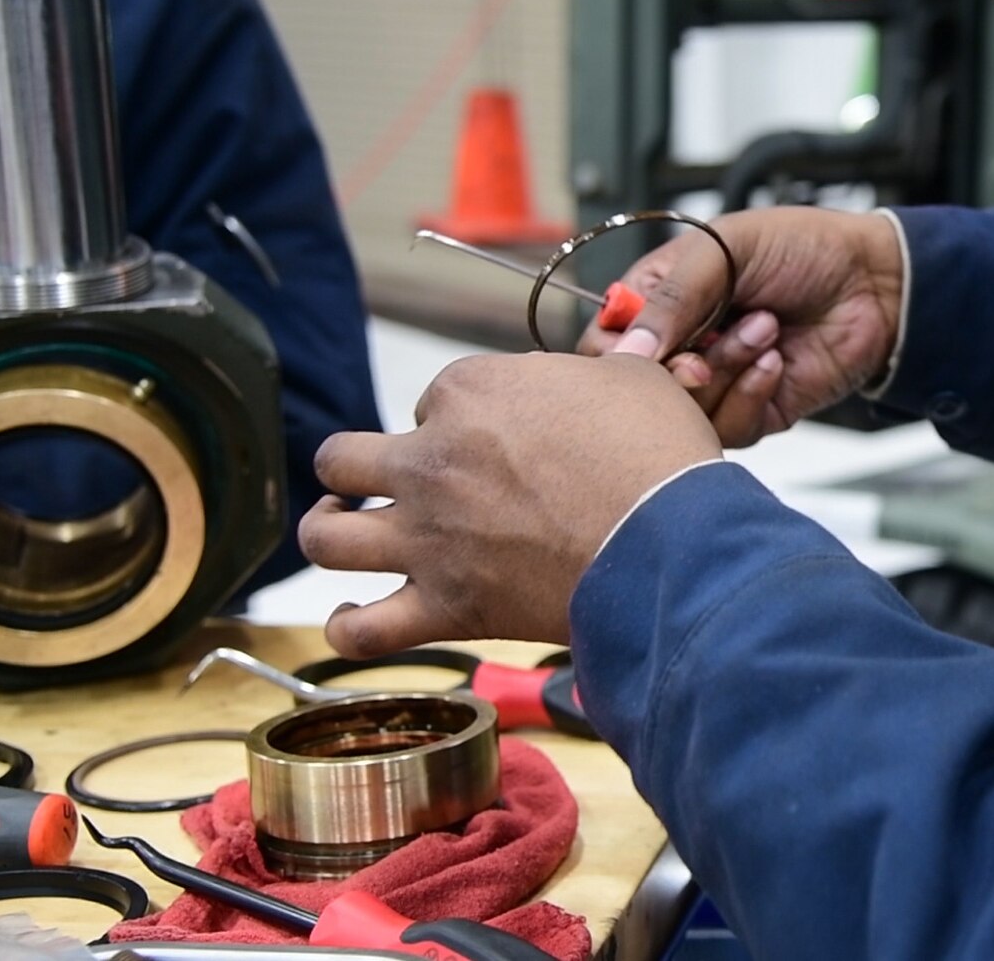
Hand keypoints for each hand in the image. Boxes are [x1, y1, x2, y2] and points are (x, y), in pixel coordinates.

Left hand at [299, 352, 720, 655]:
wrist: (668, 542)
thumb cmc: (658, 457)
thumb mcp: (637, 380)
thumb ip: (602, 371)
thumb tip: (609, 364)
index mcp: (470, 392)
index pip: (437, 397)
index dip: (464, 417)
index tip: (500, 438)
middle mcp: (431, 461)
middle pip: (345, 457)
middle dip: (358, 467)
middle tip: (387, 479)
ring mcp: (428, 536)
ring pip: (325, 537)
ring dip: (327, 532)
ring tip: (344, 529)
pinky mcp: (444, 605)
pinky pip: (363, 630)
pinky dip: (348, 628)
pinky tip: (352, 619)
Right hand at [579, 207, 902, 447]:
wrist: (874, 281)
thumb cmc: (803, 247)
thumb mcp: (723, 250)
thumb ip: (671, 297)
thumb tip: (630, 351)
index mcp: (661, 299)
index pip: (606, 346)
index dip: (616, 358)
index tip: (640, 353)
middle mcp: (684, 345)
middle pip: (641, 393)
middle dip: (675, 374)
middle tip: (702, 354)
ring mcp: (719, 382)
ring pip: (686, 415)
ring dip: (727, 372)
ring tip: (764, 328)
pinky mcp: (755, 412)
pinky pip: (731, 429)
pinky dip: (752, 393)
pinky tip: (776, 360)